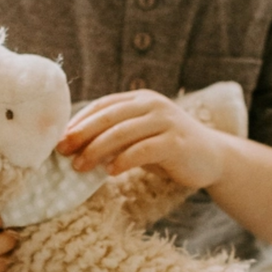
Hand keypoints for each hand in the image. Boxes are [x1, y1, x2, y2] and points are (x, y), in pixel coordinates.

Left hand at [56, 90, 226, 188]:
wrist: (212, 157)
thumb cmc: (167, 149)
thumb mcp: (139, 138)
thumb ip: (115, 137)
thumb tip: (74, 148)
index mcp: (140, 99)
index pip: (103, 106)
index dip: (79, 121)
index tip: (58, 139)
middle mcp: (152, 105)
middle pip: (109, 117)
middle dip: (82, 134)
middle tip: (61, 151)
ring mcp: (166, 121)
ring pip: (123, 133)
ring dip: (97, 150)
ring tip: (79, 166)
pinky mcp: (176, 142)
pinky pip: (144, 150)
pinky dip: (124, 160)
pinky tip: (110, 172)